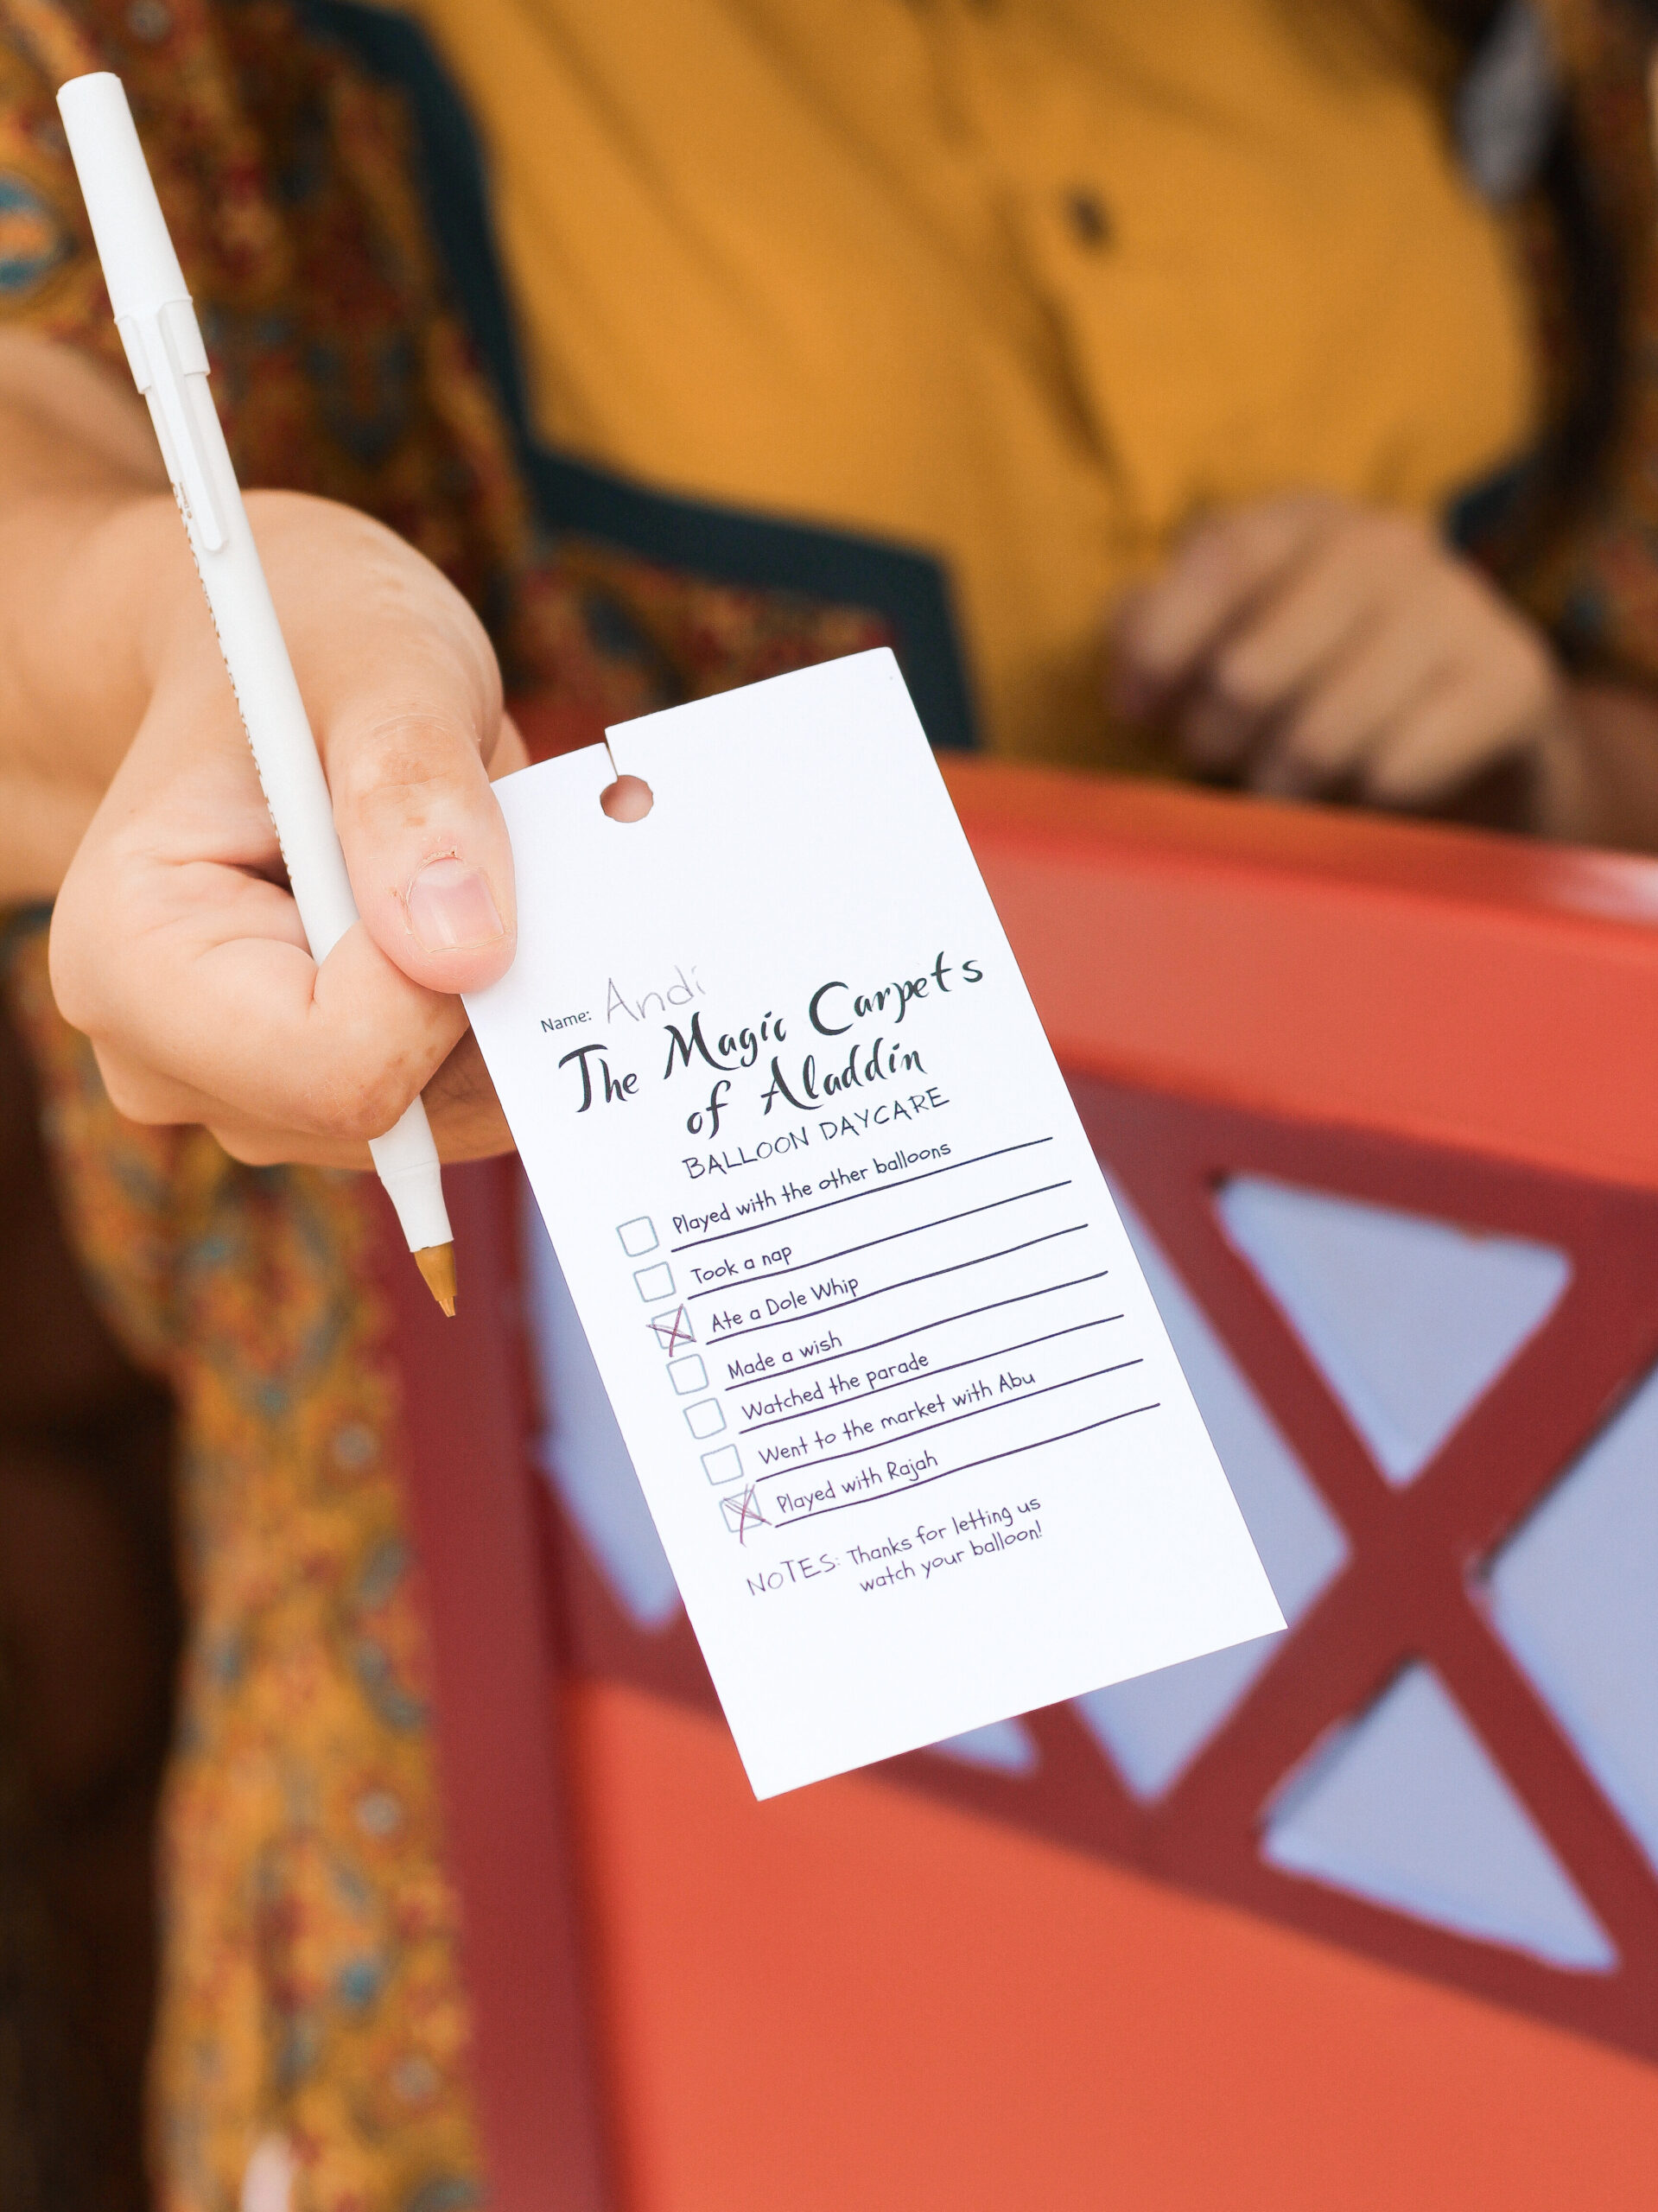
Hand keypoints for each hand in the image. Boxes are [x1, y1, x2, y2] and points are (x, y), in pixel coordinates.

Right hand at [48, 490, 524, 1167]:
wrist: (270, 655)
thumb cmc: (313, 640)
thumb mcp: (383, 664)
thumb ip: (417, 793)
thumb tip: (465, 955)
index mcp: (133, 960)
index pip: (342, 1069)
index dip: (445, 982)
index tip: (457, 860)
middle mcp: (173, 1061)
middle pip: (397, 1114)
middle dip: (479, 989)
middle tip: (474, 846)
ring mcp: (249, 1096)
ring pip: (445, 1121)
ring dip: (497, 996)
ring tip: (454, 868)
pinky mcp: (320, 1102)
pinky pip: (459, 1105)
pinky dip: (497, 1014)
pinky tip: (460, 914)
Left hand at [1111, 491, 1575, 815]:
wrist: (1470, 734)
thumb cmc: (1314, 685)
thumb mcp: (1226, 644)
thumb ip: (1152, 635)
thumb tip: (1130, 663)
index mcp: (1303, 520)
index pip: (1222, 558)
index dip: (1162, 645)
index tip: (1135, 714)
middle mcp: (1387, 542)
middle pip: (1248, 672)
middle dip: (1214, 738)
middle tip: (1221, 757)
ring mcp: (1459, 603)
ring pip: (1317, 738)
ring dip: (1281, 784)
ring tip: (1284, 784)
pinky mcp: (1511, 680)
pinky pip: (1395, 770)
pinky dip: (1364, 801)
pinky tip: (1369, 788)